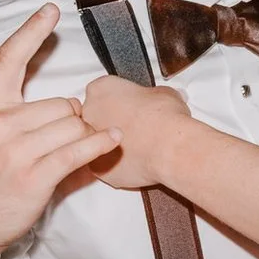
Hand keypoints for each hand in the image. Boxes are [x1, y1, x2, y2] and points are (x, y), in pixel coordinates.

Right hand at [0, 6, 120, 258]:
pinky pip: (80, 149)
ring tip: (78, 153)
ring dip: (84, 138)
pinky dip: (100, 145)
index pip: (9, 58)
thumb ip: (20, 118)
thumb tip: (71, 107)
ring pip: (74, 125)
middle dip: (72, 121)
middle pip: (61, 103)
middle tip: (66, 142)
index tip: (51, 9)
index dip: (32, 31)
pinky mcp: (34, 174)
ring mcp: (15, 148)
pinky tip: (111, 141)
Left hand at [80, 75, 193, 189]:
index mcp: (101, 90)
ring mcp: (91, 142)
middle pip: (94, 116)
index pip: (101, 90)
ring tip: (137, 146)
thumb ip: (154, 95)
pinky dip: (117, 165)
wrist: (169, 148)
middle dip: (111, 121)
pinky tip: (136, 162)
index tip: (130, 103)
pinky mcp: (99, 168)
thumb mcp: (164, 93)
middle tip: (134, 125)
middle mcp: (90, 114)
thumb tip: (161, 98)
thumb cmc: (165, 119)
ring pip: (97, 143)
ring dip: (111, 144)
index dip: (118, 98)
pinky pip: (105, 165)